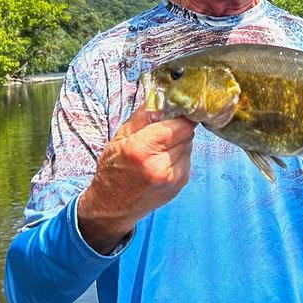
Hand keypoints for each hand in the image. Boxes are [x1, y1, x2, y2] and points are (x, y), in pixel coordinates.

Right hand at [77, 104, 195, 253]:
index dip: (180, 114)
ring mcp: (173, 177)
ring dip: (179, 141)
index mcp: (142, 149)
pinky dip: (179, 155)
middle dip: (178, 127)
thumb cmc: (113, 169)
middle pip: (187, 133)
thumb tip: (163, 96)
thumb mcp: (120, 136)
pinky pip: (188, 158)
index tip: (176, 110)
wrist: (112, 206)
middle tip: (162, 130)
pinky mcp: (180, 184)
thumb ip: (144, 115)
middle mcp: (160, 165)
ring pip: (190, 145)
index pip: (180, 123)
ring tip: (160, 148)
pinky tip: (163, 160)